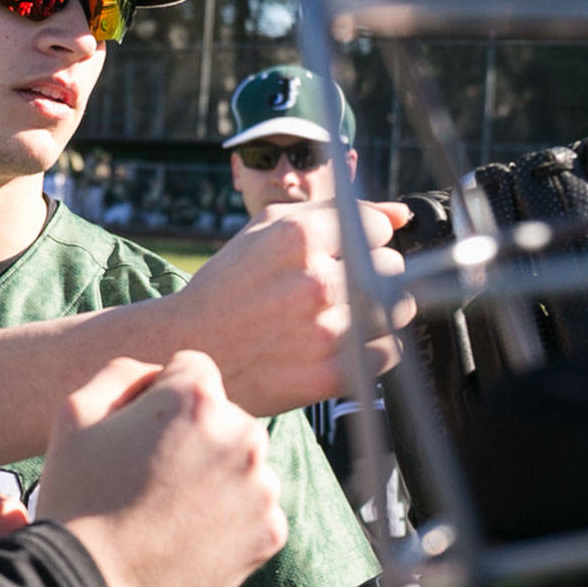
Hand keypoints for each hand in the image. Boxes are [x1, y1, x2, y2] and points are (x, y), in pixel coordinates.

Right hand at [36, 353, 285, 586]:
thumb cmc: (78, 497)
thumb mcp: (75, 412)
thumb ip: (124, 372)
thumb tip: (158, 373)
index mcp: (197, 398)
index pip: (192, 370)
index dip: (159, 397)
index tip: (140, 435)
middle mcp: (242, 434)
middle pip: (223, 418)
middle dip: (194, 437)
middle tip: (150, 478)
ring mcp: (262, 487)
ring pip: (242, 465)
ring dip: (215, 478)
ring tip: (169, 512)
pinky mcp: (270, 532)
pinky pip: (255, 510)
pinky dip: (230, 520)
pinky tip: (190, 537)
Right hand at [167, 200, 413, 416]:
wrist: (187, 348)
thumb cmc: (228, 286)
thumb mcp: (267, 230)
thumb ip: (336, 212)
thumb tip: (400, 214)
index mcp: (298, 237)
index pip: (378, 227)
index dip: (362, 239)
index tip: (342, 255)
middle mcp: (315, 281)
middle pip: (391, 266)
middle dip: (370, 274)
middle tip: (335, 289)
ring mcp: (325, 330)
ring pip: (397, 308)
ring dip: (378, 310)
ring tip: (341, 315)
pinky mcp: (330, 375)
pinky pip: (389, 352)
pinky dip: (374, 348)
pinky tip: (343, 343)